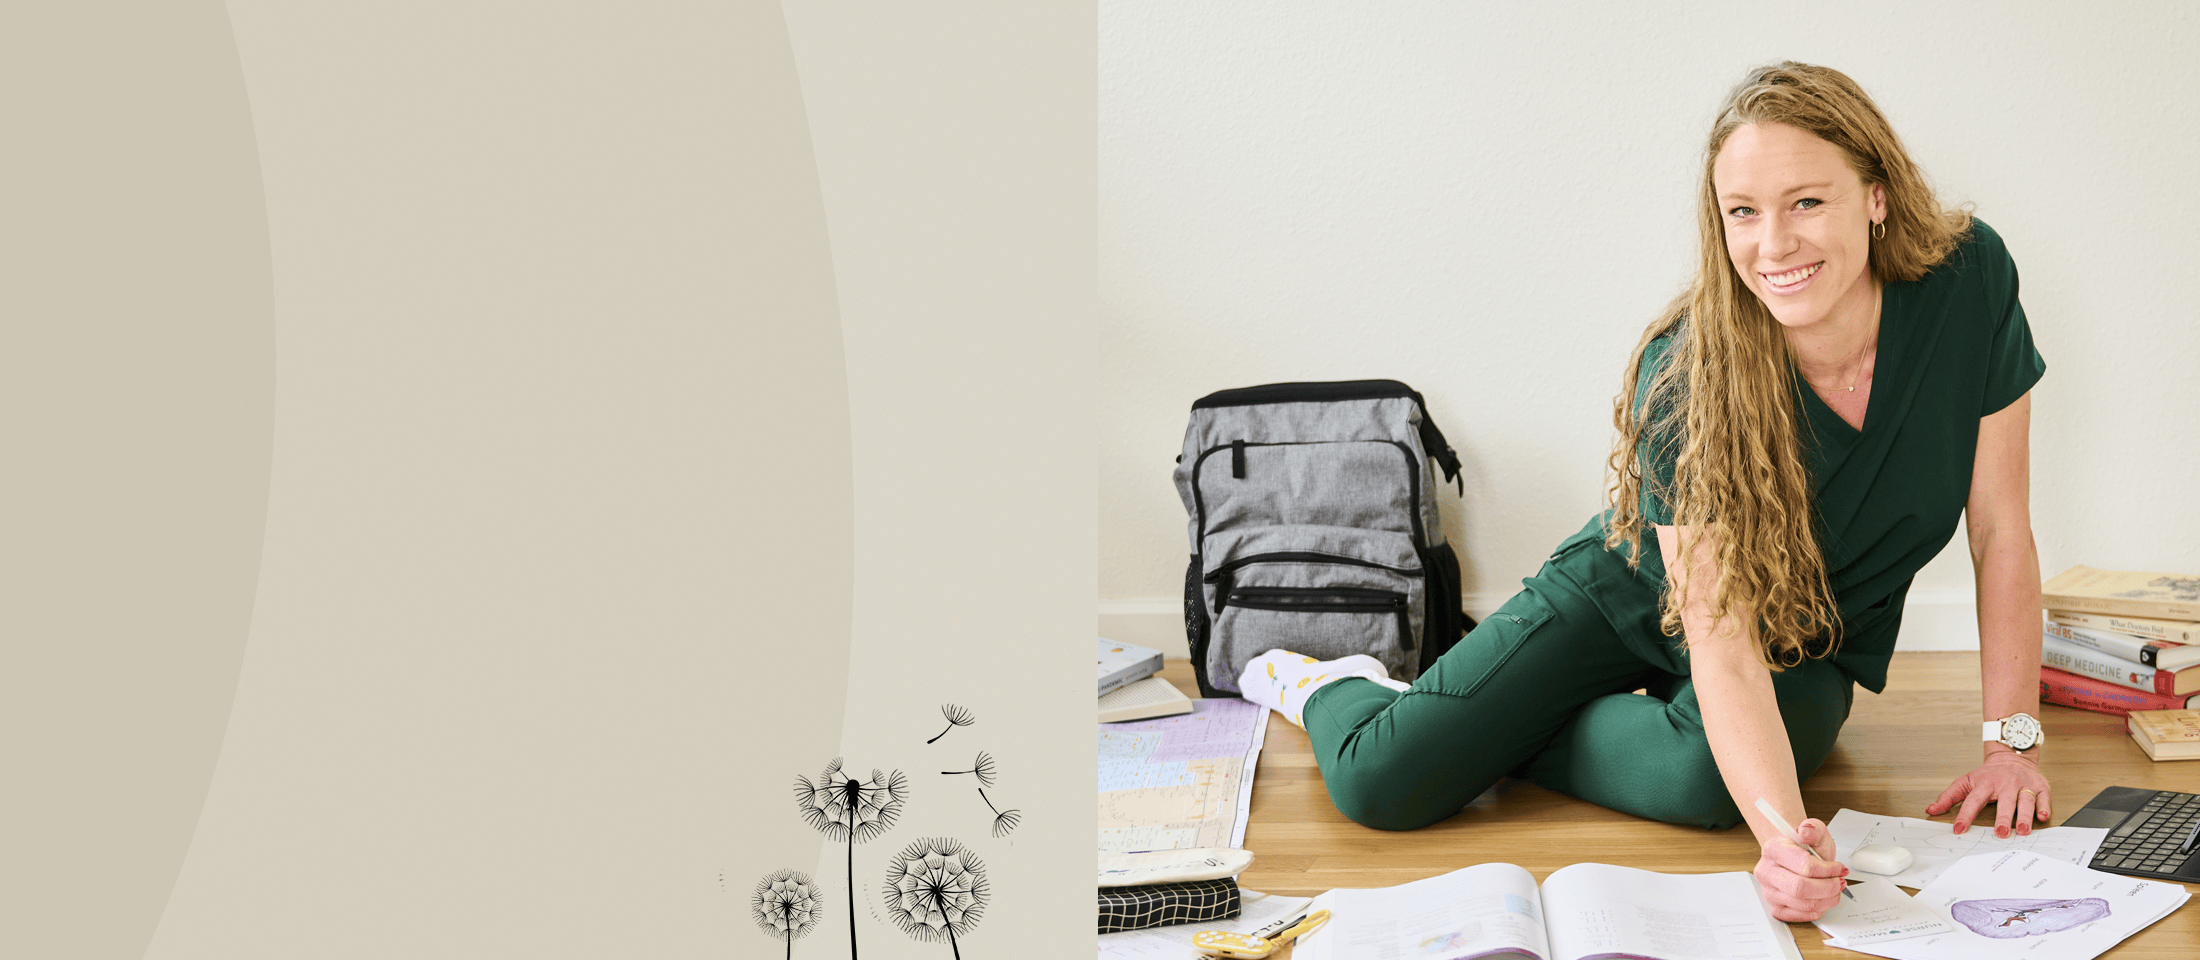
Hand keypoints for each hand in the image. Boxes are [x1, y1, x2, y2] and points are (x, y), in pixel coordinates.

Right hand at [1754, 817, 1848, 921]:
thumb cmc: (1805, 847)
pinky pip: (1799, 916)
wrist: (1795, 857)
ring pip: (1803, 904)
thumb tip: (1806, 831)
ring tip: (1834, 889)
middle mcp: (1766, 872)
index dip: (1828, 870)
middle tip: (1839, 882)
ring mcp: (1769, 892)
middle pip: (1800, 888)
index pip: (1804, 866)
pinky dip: (1817, 910)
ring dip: (1827, 899)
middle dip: (1827, 887)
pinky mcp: (1775, 908)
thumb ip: (1813, 828)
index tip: (1839, 868)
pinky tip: (1821, 899)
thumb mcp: (1815, 833)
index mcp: (1772, 850)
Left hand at [1926, 750, 2050, 837]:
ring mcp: (2023, 785)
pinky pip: (2043, 797)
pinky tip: (2042, 817)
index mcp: (1985, 783)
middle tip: (2001, 834)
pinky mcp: (2040, 786)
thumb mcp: (1966, 781)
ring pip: (2025, 801)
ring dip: (2024, 816)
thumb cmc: (1988, 774)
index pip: (1973, 800)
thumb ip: (1948, 797)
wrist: (2012, 756)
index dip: (1965, 815)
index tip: (1959, 830)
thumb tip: (1931, 810)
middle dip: (2002, 818)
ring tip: (2022, 831)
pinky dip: (2044, 807)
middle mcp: (2005, 784)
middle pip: (2004, 802)